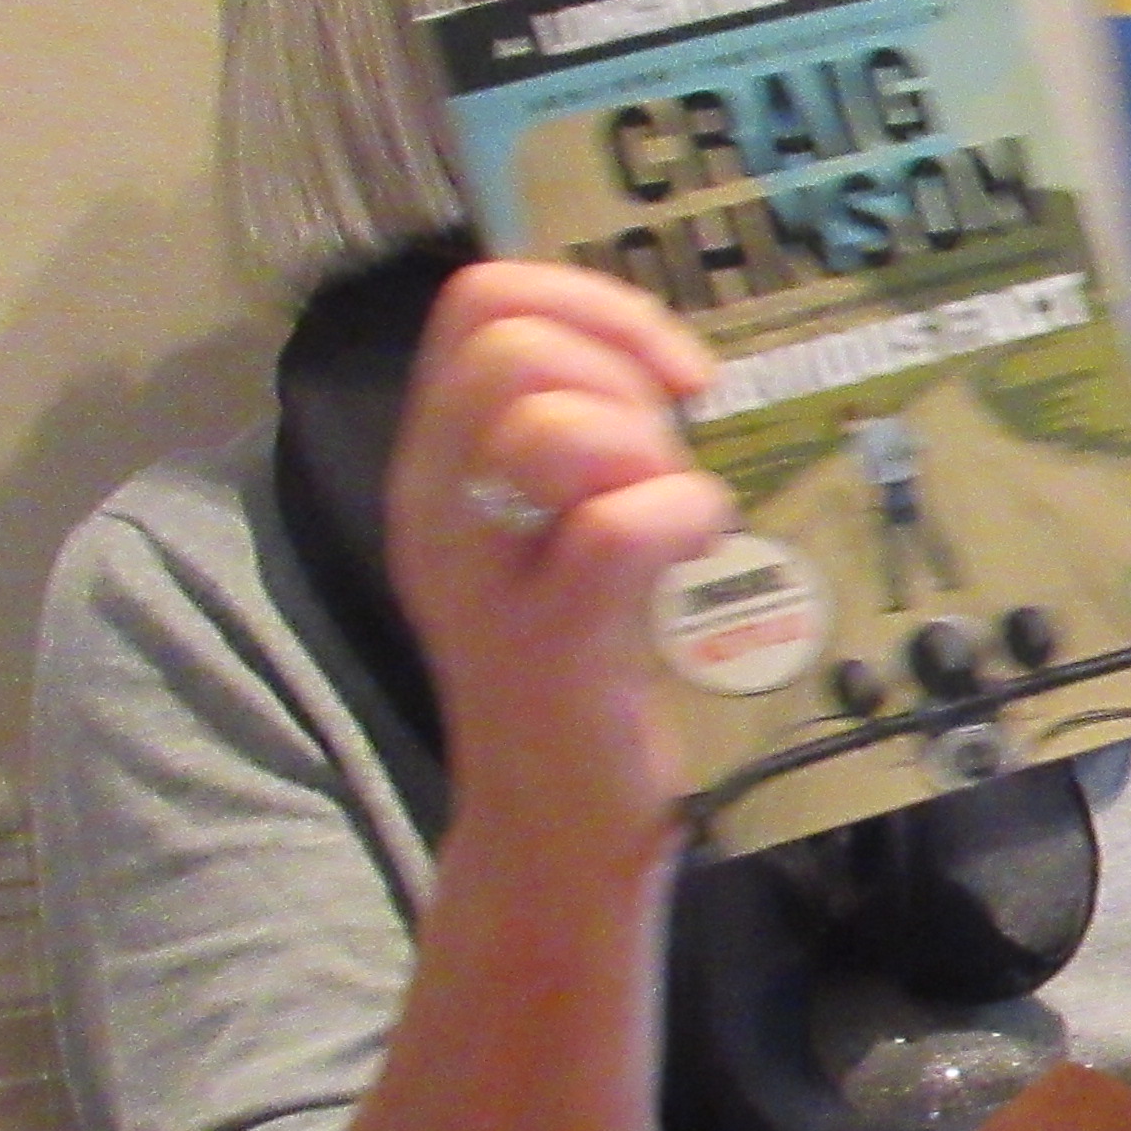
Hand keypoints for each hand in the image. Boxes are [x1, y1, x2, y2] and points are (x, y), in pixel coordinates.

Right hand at [383, 260, 731, 870]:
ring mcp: (483, 576)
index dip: (594, 305)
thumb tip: (650, 353)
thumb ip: (580, 430)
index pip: (483, 300)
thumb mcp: (559, 522)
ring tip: (668, 518)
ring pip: (553, 423)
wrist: (554, 830)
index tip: (671, 376)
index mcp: (435, 462)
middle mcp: (437, 505)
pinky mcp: (547, 642)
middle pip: (510, 342)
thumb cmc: (580, 667)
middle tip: (664, 460)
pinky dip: (685, 519)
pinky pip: (619, 526)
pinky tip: (695, 556)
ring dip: (647, 450)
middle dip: (622, 376)